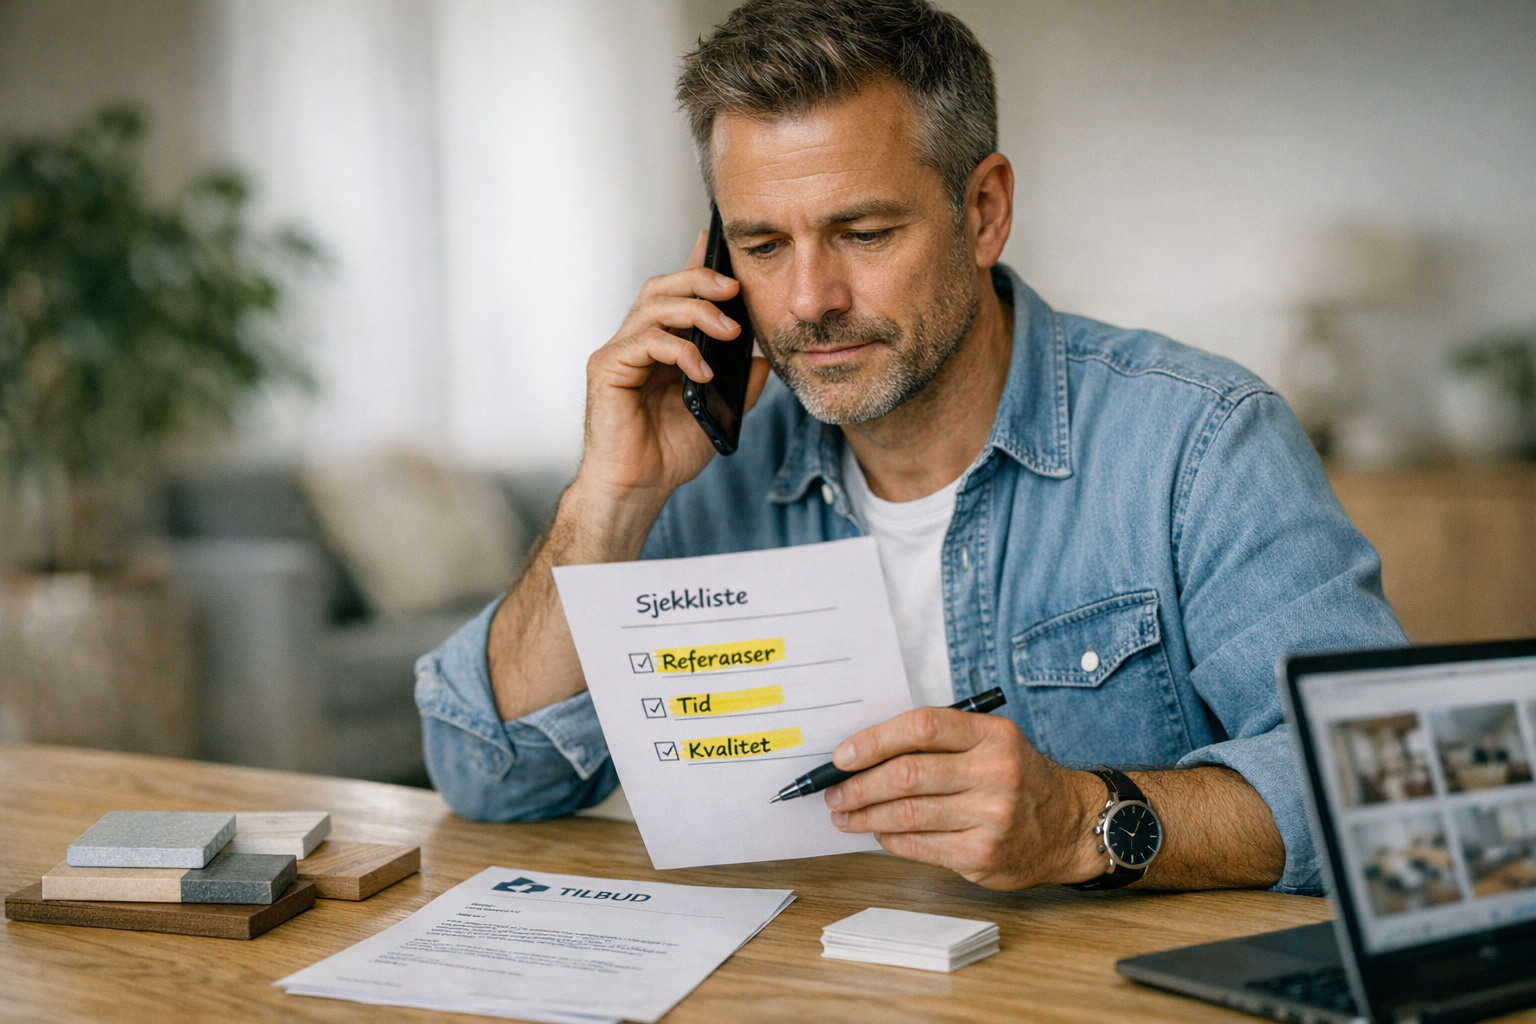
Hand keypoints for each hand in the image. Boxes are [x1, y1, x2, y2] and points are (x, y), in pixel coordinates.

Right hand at [576, 230, 770, 519]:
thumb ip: (741, 383)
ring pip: (653, 306)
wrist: (639, 488)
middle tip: (735, 290)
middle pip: (662, 287)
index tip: (717, 241)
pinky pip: (644, 341)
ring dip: (696, 312)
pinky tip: (702, 370)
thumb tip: (768, 358)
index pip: (677, 294)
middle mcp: (636, 342)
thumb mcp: (719, 412)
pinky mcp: (607, 368)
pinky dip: (678, 350)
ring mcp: (618, 353)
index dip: (696, 265)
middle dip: (700, 280)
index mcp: (660, 346)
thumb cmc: (669, 453)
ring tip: (729, 332)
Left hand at [823, 707, 1103, 889]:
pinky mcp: (983, 853)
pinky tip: (877, 833)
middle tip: (833, 791)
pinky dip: (890, 839)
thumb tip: (865, 754)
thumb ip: (939, 743)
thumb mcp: (990, 744)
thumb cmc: (1017, 778)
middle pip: (907, 774)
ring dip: (865, 815)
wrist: (1069, 825)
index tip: (842, 755)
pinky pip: (920, 845)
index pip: (922, 727)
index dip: (874, 740)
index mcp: (992, 735)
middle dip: (859, 785)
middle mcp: (995, 772)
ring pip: (908, 814)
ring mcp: (991, 816)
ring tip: (844, 815)